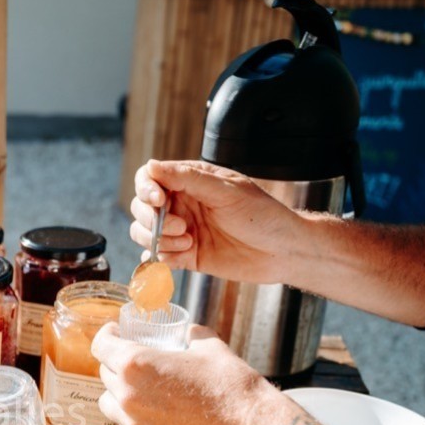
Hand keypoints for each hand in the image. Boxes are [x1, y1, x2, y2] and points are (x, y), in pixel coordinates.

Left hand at [91, 323, 282, 424]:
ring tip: (138, 387)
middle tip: (134, 359)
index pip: (101, 345)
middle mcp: (128, 394)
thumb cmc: (229, 386)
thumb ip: (191, 334)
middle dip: (116, 362)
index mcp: (136, 363)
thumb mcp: (208, 346)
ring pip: (108, 402)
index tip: (115, 333)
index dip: (107, 335)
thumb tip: (188, 331)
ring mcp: (135, 422)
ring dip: (117, 392)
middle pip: (104, 373)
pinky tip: (149, 410)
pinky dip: (130, 417)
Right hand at [131, 160, 304, 284]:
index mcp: (191, 181)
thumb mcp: (226, 191)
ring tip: (188, 242)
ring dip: (159, 240)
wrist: (283, 252)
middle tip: (182, 226)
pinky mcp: (186, 256)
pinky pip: (159, 257)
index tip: (158, 201)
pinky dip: (163, 258)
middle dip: (152, 219)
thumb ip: (188, 178)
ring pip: (145, 233)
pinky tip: (182, 256)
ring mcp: (183, 231)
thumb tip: (152, 166)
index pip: (151, 177)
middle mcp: (183, 204)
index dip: (146, 188)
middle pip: (141, 208)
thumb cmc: (263, 215)